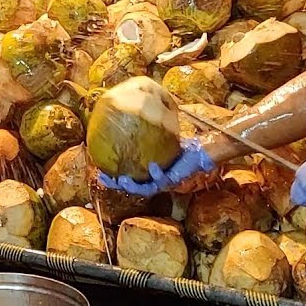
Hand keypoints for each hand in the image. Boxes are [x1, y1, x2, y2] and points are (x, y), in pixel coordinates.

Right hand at [98, 137, 216, 196]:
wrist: (204, 151)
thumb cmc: (184, 145)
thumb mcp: (163, 138)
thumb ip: (149, 134)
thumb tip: (134, 116)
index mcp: (152, 173)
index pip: (130, 177)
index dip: (115, 177)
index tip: (100, 171)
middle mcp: (157, 180)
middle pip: (134, 187)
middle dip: (118, 185)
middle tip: (105, 179)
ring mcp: (166, 181)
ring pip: (146, 189)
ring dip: (134, 186)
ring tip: (123, 180)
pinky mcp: (176, 179)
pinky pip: (164, 179)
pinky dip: (157, 174)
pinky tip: (152, 166)